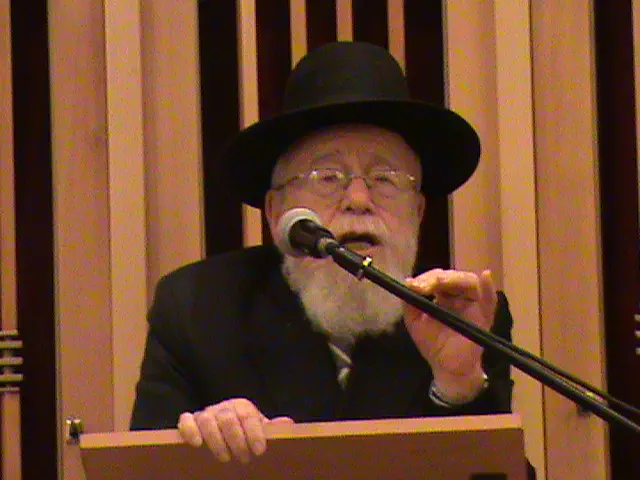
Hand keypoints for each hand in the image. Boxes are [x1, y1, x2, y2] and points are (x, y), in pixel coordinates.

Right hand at [177, 398, 293, 462]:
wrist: (225, 435)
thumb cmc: (245, 436)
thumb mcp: (259, 432)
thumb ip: (271, 429)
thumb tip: (287, 424)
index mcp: (242, 407)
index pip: (247, 415)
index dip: (254, 432)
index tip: (260, 450)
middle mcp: (223, 408)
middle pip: (227, 418)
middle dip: (237, 440)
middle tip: (244, 459)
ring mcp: (205, 414)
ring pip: (207, 420)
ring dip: (216, 440)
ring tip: (225, 458)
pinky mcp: (190, 422)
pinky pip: (185, 420)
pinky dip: (189, 430)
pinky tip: (196, 444)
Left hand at [404, 269, 496, 400]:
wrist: (447, 368)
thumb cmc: (432, 344)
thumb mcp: (414, 321)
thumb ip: (410, 302)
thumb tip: (408, 281)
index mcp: (443, 295)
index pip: (437, 278)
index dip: (426, 278)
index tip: (413, 286)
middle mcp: (459, 296)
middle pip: (453, 277)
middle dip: (437, 278)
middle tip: (423, 286)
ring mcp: (473, 305)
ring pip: (469, 282)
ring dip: (454, 279)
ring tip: (439, 282)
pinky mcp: (484, 316)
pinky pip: (490, 301)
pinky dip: (489, 288)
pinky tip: (486, 276)